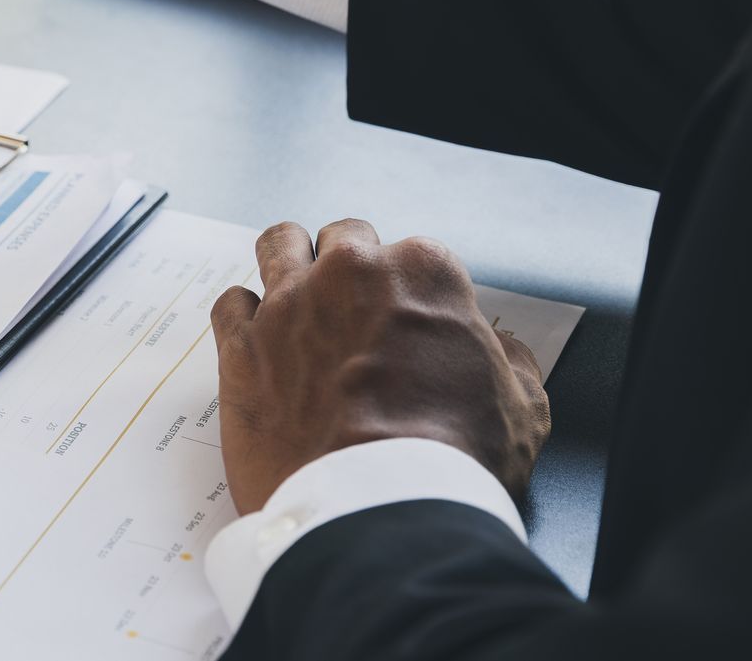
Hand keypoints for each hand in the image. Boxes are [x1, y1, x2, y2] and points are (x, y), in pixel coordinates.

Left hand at [210, 218, 550, 512]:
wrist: (380, 511)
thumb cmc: (454, 461)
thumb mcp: (521, 408)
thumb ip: (508, 362)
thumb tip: (500, 352)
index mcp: (420, 272)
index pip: (414, 255)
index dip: (413, 294)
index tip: (411, 324)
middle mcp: (348, 272)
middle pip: (344, 240)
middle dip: (351, 270)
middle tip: (357, 313)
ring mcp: (287, 304)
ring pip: (278, 245)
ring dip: (291, 264)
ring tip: (300, 300)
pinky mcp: (240, 345)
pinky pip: (230, 303)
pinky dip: (243, 318)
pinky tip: (260, 343)